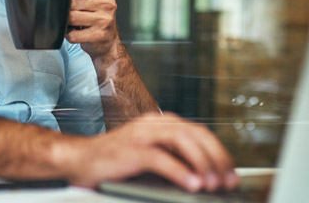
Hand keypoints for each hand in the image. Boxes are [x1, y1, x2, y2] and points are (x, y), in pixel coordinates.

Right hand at [52, 112, 239, 191]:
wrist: (77, 160)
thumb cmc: (113, 163)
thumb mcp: (150, 159)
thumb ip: (175, 161)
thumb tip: (206, 179)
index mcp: (161, 124)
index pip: (200, 133)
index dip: (220, 153)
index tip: (231, 174)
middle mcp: (153, 124)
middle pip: (197, 135)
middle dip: (217, 159)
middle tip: (227, 182)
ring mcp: (141, 135)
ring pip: (183, 142)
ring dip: (203, 164)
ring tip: (213, 184)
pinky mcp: (130, 150)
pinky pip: (161, 158)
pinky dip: (180, 172)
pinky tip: (192, 184)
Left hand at [68, 0, 121, 58]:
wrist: (109, 41)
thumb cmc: (99, 16)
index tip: (75, 0)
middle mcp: (107, 4)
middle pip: (72, 3)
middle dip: (68, 10)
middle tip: (74, 13)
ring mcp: (104, 20)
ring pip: (71, 18)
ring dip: (68, 22)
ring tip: (75, 23)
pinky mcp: (99, 35)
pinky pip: (73, 34)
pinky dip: (70, 35)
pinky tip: (77, 32)